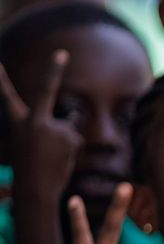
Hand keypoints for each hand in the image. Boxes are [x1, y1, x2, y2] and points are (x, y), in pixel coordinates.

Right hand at [0, 50, 81, 198]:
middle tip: (61, 52)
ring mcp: (52, 126)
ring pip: (68, 130)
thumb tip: (76, 117)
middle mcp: (34, 120)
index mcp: (19, 123)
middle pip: (46, 90)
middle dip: (53, 69)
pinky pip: (75, 141)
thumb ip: (53, 128)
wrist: (35, 190)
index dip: (1, 79)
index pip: (8, 97)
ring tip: (52, 158)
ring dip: (65, 143)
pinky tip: (61, 160)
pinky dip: (72, 151)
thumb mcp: (36, 145)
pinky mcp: (69, 136)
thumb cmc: (32, 170)